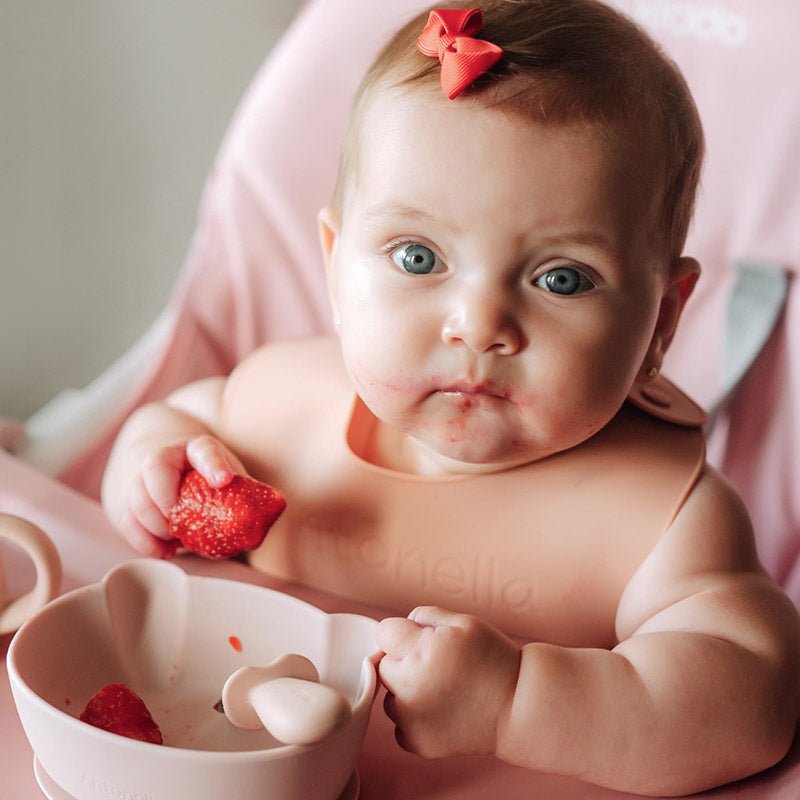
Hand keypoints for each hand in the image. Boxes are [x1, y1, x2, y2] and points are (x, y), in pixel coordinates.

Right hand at [123, 434, 244, 557]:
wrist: (166, 466)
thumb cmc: (204, 476)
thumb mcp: (226, 477)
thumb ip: (241, 498)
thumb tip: (253, 534)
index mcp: (198, 449)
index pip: (205, 450)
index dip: (214, 465)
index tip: (223, 480)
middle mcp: (166, 456)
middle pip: (155, 470)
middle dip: (167, 502)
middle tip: (181, 525)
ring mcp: (142, 476)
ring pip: (137, 497)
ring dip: (155, 526)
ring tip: (175, 540)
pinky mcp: (128, 499)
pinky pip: (127, 520)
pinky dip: (145, 541)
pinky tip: (164, 551)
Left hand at [377, 606, 519, 757]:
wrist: (519, 706)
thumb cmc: (493, 659)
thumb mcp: (462, 622)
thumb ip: (423, 617)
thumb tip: (400, 627)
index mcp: (418, 654)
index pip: (385, 634)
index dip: (404, 632)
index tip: (424, 639)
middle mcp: (408, 690)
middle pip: (383, 667)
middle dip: (403, 662)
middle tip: (438, 666)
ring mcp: (410, 722)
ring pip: (390, 697)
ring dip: (406, 691)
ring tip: (443, 688)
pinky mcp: (418, 744)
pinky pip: (401, 725)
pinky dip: (414, 718)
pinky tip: (443, 709)